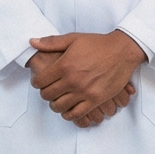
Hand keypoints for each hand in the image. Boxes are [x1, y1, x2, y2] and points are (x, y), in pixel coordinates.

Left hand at [28, 31, 145, 127]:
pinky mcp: (95, 100)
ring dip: (55, 105)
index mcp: (64, 65)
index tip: (40, 82)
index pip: (40, 82)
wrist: (122, 51)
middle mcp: (72, 80)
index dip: (37, 82)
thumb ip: (51, 42)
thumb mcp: (73, 39)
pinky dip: (69, 114)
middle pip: (48, 95)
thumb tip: (33, 42)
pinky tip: (69, 109)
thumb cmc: (98, 44)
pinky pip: (76, 114)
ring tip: (58, 100)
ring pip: (60, 107)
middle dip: (45, 93)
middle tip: (49, 90)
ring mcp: (84, 92)